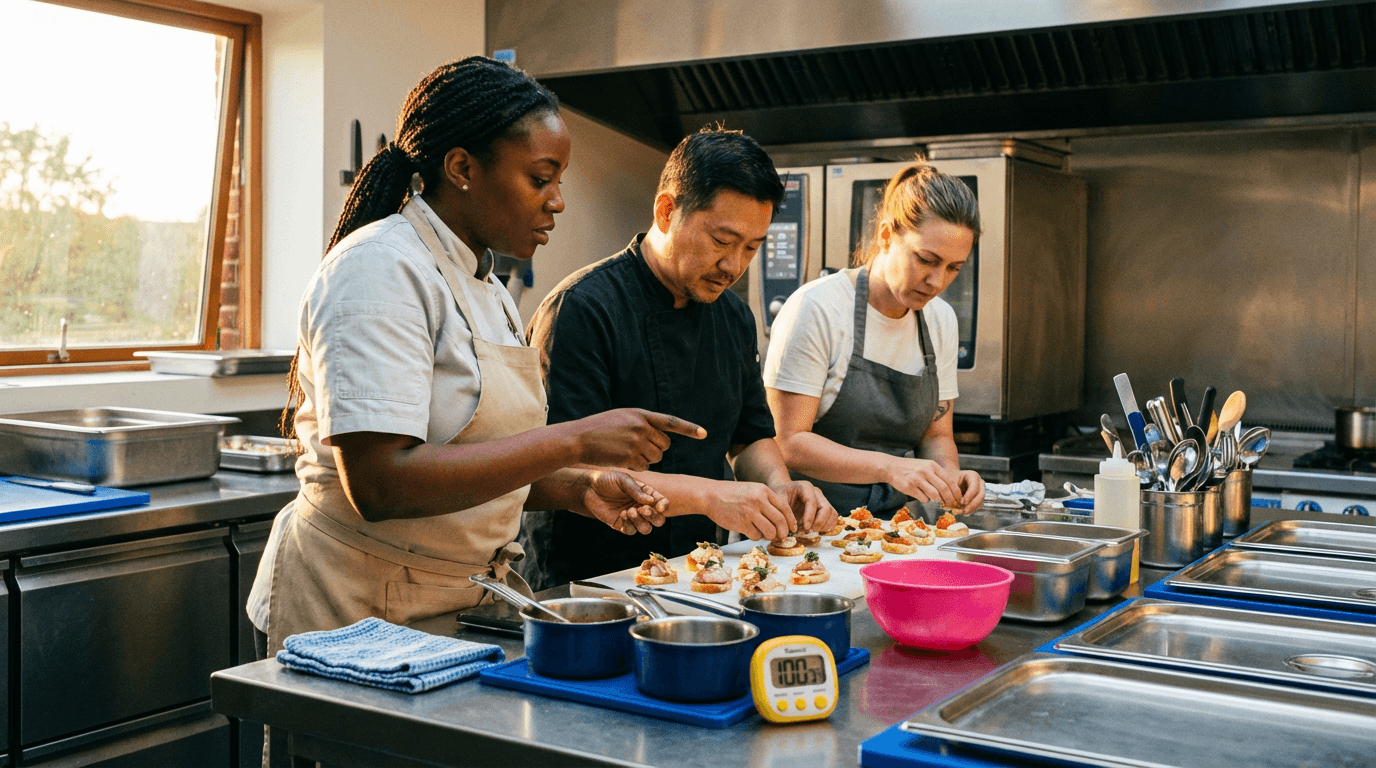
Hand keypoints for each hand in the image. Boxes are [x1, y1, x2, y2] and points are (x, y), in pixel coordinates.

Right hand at [565, 408, 705, 470]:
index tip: (704, 434)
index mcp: (640, 415)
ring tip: (628, 452)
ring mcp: (636, 443)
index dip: (689, 429)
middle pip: (665, 445)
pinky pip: (645, 466)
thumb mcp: (621, 417)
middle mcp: (641, 428)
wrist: (579, 439)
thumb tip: (661, 435)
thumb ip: (641, 423)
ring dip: (647, 459)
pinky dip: (638, 466)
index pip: (671, 422)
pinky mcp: (630, 458)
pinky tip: (624, 460)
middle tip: (640, 448)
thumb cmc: (599, 428)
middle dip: (657, 449)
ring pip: (656, 457)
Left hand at [579, 470, 668, 534]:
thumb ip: (636, 490)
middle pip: (658, 520)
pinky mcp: (621, 525)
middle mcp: (642, 507)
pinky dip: (629, 524)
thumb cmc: (608, 480)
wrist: (589, 488)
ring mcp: (632, 518)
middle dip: (654, 517)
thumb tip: (651, 501)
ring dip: (641, 522)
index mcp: (646, 495)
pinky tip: (622, 514)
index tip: (659, 507)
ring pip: (646, 529)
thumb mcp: (623, 480)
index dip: (664, 506)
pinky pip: (631, 531)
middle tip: (643, 509)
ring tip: (629, 511)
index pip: (662, 503)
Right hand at [697, 480, 792, 540]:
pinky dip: (756, 537)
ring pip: (770, 531)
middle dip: (783, 532)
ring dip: (769, 536)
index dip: (791, 520)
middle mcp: (759, 500)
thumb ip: (766, 501)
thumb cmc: (732, 494)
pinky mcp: (741, 523)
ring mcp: (750, 512)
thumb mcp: (752, 490)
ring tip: (764, 534)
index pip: (784, 507)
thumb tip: (781, 519)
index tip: (793, 528)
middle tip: (782, 536)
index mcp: (763, 491)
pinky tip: (750, 532)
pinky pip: (756, 536)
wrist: (710, 495)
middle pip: (780, 521)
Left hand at [769, 480, 836, 533]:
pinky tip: (818, 531)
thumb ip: (784, 513)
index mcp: (805, 487)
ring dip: (825, 525)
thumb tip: (790, 530)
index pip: (812, 502)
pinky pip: (832, 516)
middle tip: (811, 532)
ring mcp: (822, 499)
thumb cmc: (780, 493)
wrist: (783, 489)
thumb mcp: (778, 499)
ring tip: (814, 532)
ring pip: (832, 513)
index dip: (810, 517)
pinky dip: (828, 525)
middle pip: (826, 508)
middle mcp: (816, 492)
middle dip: (820, 522)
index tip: (806, 528)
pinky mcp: (824, 506)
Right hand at [883, 457, 961, 507]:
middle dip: (950, 499)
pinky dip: (925, 499)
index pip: (949, 480)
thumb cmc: (911, 468)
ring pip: (934, 495)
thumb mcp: (926, 466)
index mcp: (932, 465)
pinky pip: (923, 499)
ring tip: (933, 497)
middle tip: (952, 505)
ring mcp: (917, 479)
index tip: (959, 498)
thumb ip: (937, 475)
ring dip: (936, 500)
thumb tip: (951, 491)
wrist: (891, 467)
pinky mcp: (909, 487)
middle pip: (944, 489)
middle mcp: (925, 471)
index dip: (956, 491)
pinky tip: (920, 494)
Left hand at [953, 469, 984, 512]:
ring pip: (980, 501)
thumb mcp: (950, 481)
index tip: (962, 503)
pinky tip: (965, 512)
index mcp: (973, 476)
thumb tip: (952, 501)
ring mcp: (981, 490)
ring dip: (972, 508)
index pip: (974, 487)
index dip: (969, 496)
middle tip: (964, 511)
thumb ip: (952, 489)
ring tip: (964, 512)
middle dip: (973, 504)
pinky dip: (971, 508)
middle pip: (980, 495)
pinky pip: (977, 504)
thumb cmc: (950, 478)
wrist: (952, 478)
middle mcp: (979, 482)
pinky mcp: (978, 496)